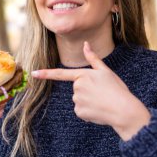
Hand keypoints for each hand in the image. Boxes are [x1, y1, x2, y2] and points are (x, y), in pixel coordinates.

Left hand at [31, 41, 149, 140]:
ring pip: (79, 100)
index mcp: (82, 75)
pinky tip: (99, 110)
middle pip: (77, 88)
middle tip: (102, 93)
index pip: (60, 74)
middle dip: (87, 91)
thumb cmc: (116, 89)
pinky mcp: (79, 112)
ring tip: (101, 101)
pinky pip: (81, 110)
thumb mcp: (105, 71)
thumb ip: (93, 58)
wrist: (123, 110)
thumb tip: (85, 43)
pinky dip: (89, 111)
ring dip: (88, 101)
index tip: (33, 73)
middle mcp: (77, 87)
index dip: (46, 74)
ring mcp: (77, 100)